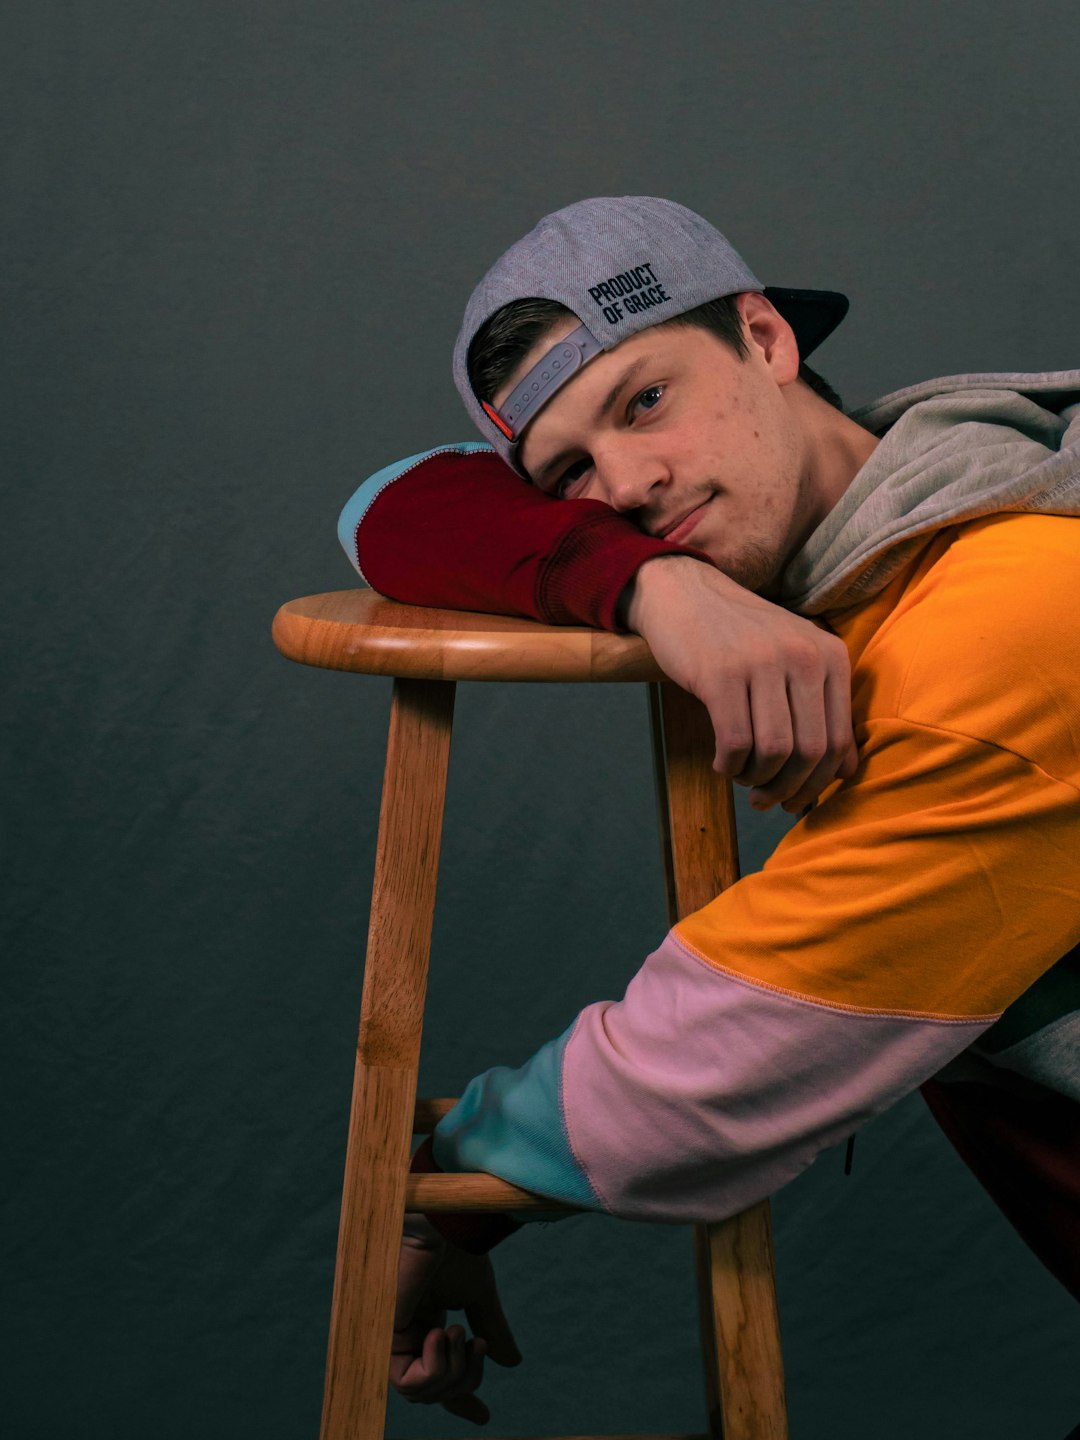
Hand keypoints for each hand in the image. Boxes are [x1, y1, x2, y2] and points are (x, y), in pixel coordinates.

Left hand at [390, 1212, 522, 1423]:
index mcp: (427, 1324)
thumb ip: (489, 1328)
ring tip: (457, 1331)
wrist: (446, 1228)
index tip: (483, 1416)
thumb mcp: (479, 1298)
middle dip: (464, 1383)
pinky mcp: (384, 1338)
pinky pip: (407, 1384)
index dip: (460, 1400)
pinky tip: (441, 1334)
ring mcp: (395, 1339)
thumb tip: (511, 1363)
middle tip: (478, 1346)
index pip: (438, 1376)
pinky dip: (433, 1370)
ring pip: (422, 1395)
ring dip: (453, 1372)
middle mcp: (409, 1335)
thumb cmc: (458, 1250)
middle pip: (435, 1393)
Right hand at [624, 557, 857, 812]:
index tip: (797, 798)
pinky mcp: (721, 675)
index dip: (820, 782)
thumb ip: (822, 708)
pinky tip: (721, 762)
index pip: (839, 739)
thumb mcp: (793, 659)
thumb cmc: (740, 638)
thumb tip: (846, 772)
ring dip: (757, 779)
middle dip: (788, 788)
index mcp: (830, 655)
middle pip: (809, 752)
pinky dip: (729, 766)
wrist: (685, 593)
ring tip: (742, 776)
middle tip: (766, 801)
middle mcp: (804, 656)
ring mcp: (762, 664)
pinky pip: (735, 743)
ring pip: (774, 752)